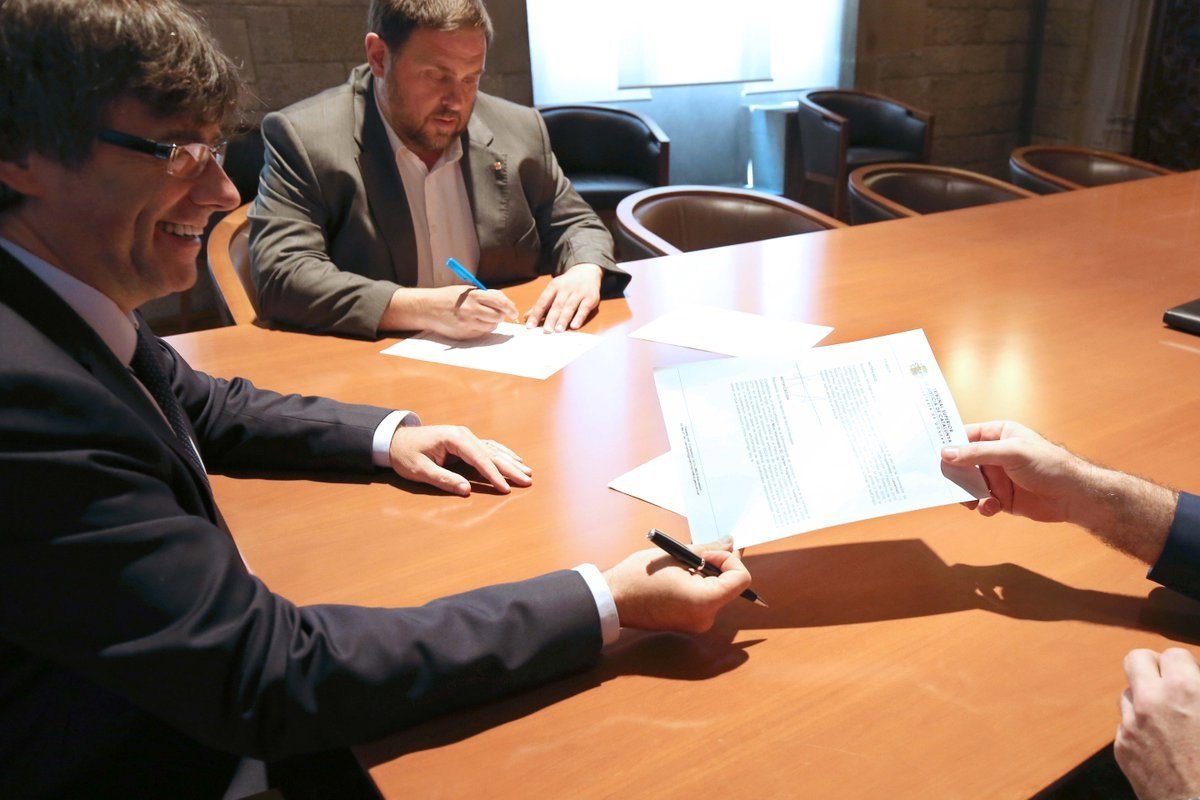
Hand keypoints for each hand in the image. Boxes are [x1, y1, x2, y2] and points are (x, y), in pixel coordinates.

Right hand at [383, 286, 517, 339]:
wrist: (427, 308)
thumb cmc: (448, 297)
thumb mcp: (467, 290)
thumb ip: (485, 295)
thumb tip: (505, 301)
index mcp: (473, 296)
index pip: (500, 302)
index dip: (510, 308)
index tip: (514, 312)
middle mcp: (471, 310)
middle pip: (497, 316)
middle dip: (501, 316)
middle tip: (499, 314)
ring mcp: (467, 324)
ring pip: (491, 326)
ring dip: (492, 323)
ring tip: (483, 317)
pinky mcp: (464, 334)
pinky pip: (481, 333)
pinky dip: (482, 329)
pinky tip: (474, 323)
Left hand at [389, 425, 531, 496]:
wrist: (396, 440)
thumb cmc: (406, 455)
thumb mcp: (420, 470)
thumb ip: (443, 479)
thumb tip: (466, 490)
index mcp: (454, 438)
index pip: (479, 458)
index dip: (493, 475)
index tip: (505, 488)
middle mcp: (464, 434)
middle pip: (492, 453)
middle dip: (510, 468)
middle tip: (528, 481)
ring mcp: (466, 437)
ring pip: (494, 450)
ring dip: (511, 461)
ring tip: (528, 472)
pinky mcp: (466, 442)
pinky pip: (489, 448)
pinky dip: (504, 455)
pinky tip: (515, 460)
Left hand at [524, 263, 601, 331]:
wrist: (586, 271)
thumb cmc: (567, 285)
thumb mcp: (553, 290)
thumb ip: (541, 305)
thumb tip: (527, 318)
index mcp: (554, 286)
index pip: (543, 301)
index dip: (536, 313)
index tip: (530, 325)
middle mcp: (566, 289)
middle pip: (557, 305)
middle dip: (551, 318)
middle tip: (546, 331)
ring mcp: (579, 293)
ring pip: (570, 307)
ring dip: (564, 319)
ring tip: (558, 330)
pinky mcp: (590, 298)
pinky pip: (584, 308)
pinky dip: (579, 317)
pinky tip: (574, 326)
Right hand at [603, 539, 751, 632]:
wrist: (613, 601)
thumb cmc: (637, 578)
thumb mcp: (675, 555)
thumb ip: (707, 549)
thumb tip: (730, 543)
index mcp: (704, 602)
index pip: (741, 579)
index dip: (728, 560)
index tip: (706, 553)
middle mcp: (706, 618)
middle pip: (730, 585)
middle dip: (718, 565)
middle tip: (696, 552)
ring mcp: (698, 623)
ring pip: (718, 590)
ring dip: (707, 573)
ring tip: (682, 565)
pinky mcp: (690, 623)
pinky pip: (706, 599)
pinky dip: (700, 584)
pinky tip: (679, 576)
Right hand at [939, 420, 1088, 522]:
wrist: (1074, 496)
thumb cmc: (1048, 465)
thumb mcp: (1011, 453)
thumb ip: (977, 453)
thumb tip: (945, 453)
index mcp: (997, 434)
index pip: (964, 436)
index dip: (948, 444)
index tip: (930, 455)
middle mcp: (994, 454)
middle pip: (962, 463)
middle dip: (956, 476)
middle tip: (949, 485)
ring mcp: (997, 477)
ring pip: (969, 485)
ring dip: (969, 494)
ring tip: (974, 501)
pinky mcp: (1002, 497)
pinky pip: (982, 501)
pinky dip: (984, 506)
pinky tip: (994, 507)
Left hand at [1115, 648, 1199, 799]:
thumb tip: (1194, 677)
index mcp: (1184, 690)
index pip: (1173, 654)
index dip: (1186, 666)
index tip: (1192, 678)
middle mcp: (1151, 702)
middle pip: (1135, 659)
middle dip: (1153, 667)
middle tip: (1169, 681)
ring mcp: (1132, 725)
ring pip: (1128, 694)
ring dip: (1145, 699)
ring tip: (1168, 718)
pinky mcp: (1122, 748)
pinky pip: (1126, 725)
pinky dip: (1140, 728)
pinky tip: (1162, 744)